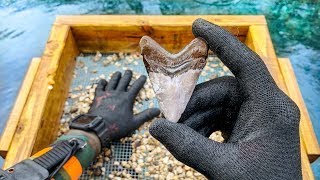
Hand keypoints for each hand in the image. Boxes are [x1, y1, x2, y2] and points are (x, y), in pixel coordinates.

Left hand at [89, 70, 159, 141]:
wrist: (99, 127)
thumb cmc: (117, 126)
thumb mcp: (134, 123)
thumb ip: (146, 115)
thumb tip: (158, 111)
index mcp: (127, 99)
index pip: (136, 87)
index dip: (140, 81)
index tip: (143, 76)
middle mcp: (118, 94)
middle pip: (124, 81)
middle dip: (127, 75)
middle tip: (129, 71)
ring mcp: (107, 94)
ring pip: (112, 82)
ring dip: (116, 76)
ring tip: (118, 73)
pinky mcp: (98, 97)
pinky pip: (100, 87)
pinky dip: (102, 83)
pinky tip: (103, 80)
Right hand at [149, 19, 300, 178]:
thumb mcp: (222, 168)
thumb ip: (186, 147)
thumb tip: (154, 128)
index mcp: (271, 109)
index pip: (246, 63)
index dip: (221, 41)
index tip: (197, 25)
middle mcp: (265, 107)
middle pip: (220, 90)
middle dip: (191, 104)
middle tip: (167, 119)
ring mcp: (255, 117)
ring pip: (215, 105)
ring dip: (193, 119)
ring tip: (175, 134)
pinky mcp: (246, 127)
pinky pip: (218, 117)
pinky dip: (201, 126)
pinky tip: (188, 139)